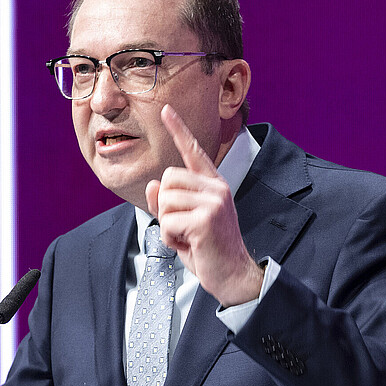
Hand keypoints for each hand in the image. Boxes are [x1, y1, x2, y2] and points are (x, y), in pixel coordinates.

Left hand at [145, 105, 263, 306]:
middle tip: (184, 228)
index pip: (193, 150)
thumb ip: (167, 202)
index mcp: (213, 184)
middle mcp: (216, 187)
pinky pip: (168, 221)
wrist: (232, 276)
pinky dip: (172, 238)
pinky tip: (190, 245)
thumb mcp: (183, 223)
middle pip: (167, 178)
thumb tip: (152, 184)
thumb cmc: (209, 250)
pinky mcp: (206, 218)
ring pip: (165, 200)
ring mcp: (213, 201)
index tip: (165, 109)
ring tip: (188, 237)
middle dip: (165, 207)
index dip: (178, 129)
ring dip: (168, 224)